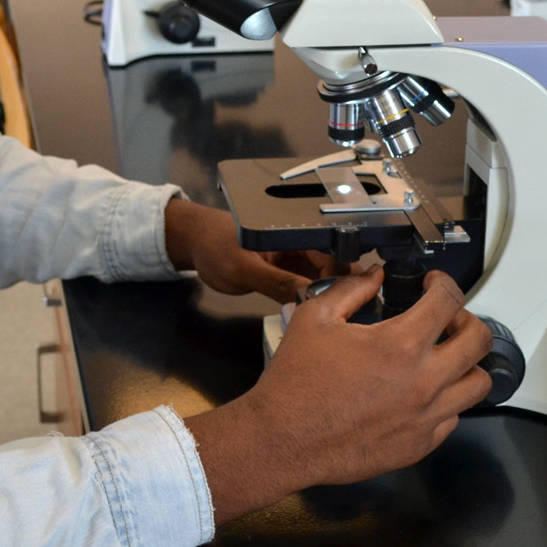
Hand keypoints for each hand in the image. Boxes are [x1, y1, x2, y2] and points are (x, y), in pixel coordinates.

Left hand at [164, 198, 342, 302]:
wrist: (196, 244)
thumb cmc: (214, 247)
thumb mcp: (243, 269)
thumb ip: (276, 282)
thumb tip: (310, 299)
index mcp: (294, 230)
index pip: (333, 250)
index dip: (345, 273)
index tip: (350, 298)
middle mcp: (300, 241)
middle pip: (334, 265)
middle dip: (340, 286)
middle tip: (341, 313)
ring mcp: (295, 256)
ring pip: (324, 277)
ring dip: (328, 294)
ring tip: (333, 315)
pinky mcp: (288, 270)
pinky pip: (309, 283)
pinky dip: (314, 296)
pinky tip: (316, 311)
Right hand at [184, 268, 493, 524]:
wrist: (283, 440)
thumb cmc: (295, 380)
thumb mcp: (314, 318)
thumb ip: (351, 290)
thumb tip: (374, 277)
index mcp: (400, 344)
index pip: (448, 301)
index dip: (444, 283)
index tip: (433, 285)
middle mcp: (424, 381)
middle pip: (480, 341)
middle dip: (466, 320)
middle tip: (446, 319)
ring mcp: (426, 416)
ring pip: (478, 384)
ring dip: (466, 363)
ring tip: (443, 357)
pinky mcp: (420, 444)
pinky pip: (453, 416)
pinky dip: (446, 399)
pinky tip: (421, 392)